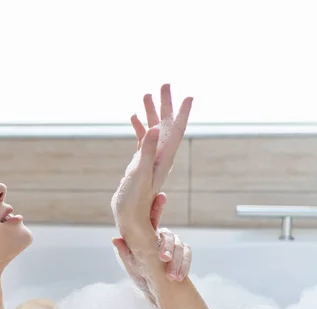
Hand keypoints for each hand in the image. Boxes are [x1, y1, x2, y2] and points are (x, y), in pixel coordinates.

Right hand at [111, 84, 191, 241]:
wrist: (128, 217)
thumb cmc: (134, 200)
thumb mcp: (140, 174)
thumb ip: (147, 150)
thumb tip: (155, 128)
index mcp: (163, 158)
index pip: (176, 130)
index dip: (182, 113)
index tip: (188, 96)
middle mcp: (160, 156)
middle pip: (166, 125)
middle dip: (166, 104)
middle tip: (164, 84)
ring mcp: (150, 159)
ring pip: (154, 130)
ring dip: (151, 112)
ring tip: (146, 95)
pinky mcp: (140, 163)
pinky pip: (143, 139)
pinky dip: (140, 127)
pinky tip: (134, 118)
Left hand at [112, 228, 191, 284]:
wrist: (158, 296)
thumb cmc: (143, 281)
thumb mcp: (132, 269)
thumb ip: (125, 254)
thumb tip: (114, 238)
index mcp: (148, 240)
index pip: (155, 231)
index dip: (159, 241)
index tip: (161, 256)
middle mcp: (162, 240)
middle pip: (170, 237)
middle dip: (169, 249)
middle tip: (165, 261)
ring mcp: (174, 247)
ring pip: (180, 246)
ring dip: (178, 261)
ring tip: (173, 277)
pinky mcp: (183, 256)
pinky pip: (187, 254)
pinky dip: (185, 265)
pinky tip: (180, 277)